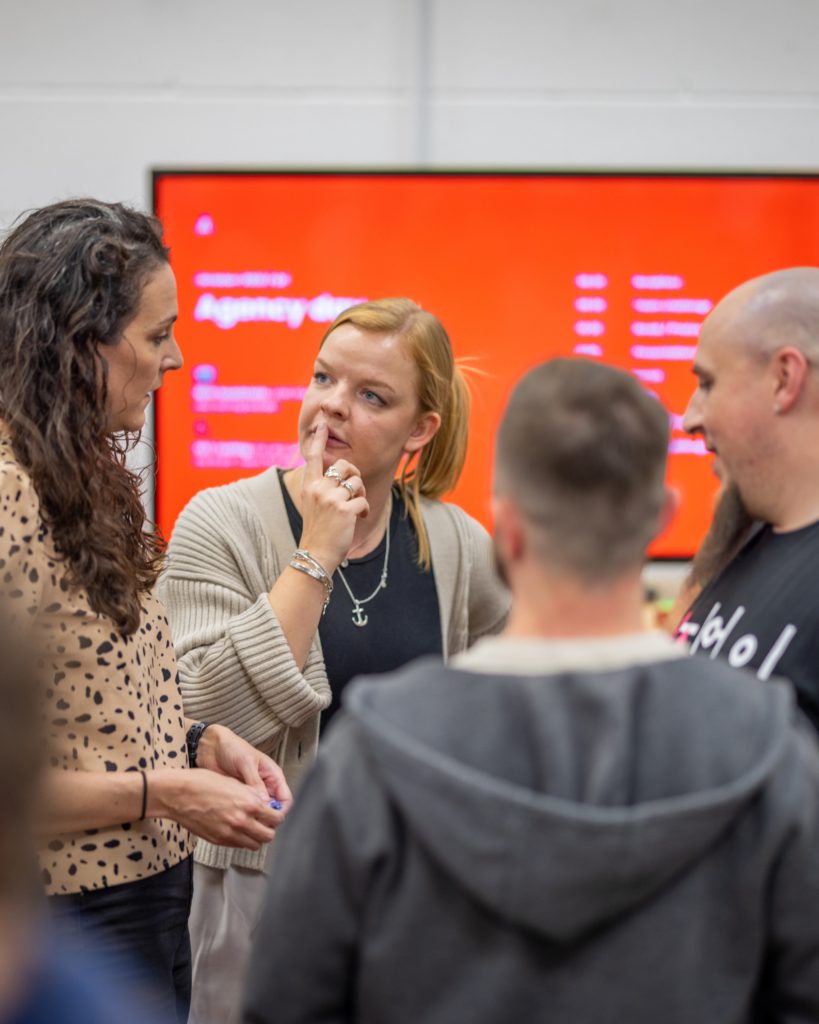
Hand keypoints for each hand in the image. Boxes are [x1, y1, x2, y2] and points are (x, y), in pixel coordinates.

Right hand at [150, 767, 282, 849]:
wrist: (179, 794)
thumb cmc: (203, 782)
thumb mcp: (234, 782)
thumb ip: (251, 794)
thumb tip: (264, 802)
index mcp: (249, 802)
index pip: (276, 818)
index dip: (277, 816)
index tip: (274, 813)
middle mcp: (242, 820)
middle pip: (268, 836)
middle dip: (269, 829)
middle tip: (265, 823)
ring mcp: (230, 833)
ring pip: (255, 845)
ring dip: (256, 837)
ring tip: (251, 827)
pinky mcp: (218, 840)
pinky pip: (238, 846)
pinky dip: (242, 840)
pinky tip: (237, 830)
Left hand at [197, 724, 292, 810]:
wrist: (211, 747)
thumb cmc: (232, 747)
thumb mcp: (246, 762)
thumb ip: (256, 782)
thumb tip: (264, 802)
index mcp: (272, 775)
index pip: (285, 798)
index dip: (281, 810)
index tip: (272, 818)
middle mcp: (264, 786)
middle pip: (274, 809)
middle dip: (268, 817)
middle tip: (258, 822)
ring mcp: (251, 793)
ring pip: (259, 812)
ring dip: (254, 817)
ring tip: (246, 818)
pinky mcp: (239, 798)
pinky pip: (245, 811)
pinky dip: (243, 815)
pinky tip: (237, 815)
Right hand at [299, 419, 368, 570]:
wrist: (315, 554)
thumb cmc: (318, 531)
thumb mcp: (313, 504)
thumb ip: (321, 488)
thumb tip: (339, 473)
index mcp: (309, 486)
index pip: (314, 457)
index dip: (319, 439)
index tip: (322, 424)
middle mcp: (318, 488)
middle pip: (345, 466)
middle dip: (355, 475)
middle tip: (354, 490)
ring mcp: (330, 498)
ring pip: (357, 483)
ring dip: (360, 496)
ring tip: (354, 510)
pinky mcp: (344, 509)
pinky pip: (363, 500)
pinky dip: (364, 509)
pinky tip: (358, 518)